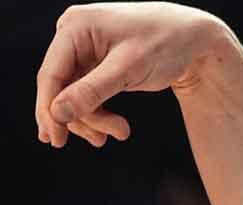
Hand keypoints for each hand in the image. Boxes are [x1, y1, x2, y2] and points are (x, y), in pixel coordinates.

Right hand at [35, 2, 229, 147]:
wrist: (193, 37)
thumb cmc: (166, 43)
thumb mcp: (130, 68)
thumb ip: (92, 91)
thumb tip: (58, 113)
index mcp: (75, 26)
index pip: (51, 74)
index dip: (49, 110)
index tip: (56, 140)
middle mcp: (74, 34)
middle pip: (61, 88)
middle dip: (81, 117)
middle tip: (102, 141)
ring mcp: (83, 49)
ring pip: (73, 95)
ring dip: (93, 119)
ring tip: (121, 132)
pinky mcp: (95, 63)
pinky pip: (86, 93)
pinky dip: (98, 112)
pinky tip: (114, 128)